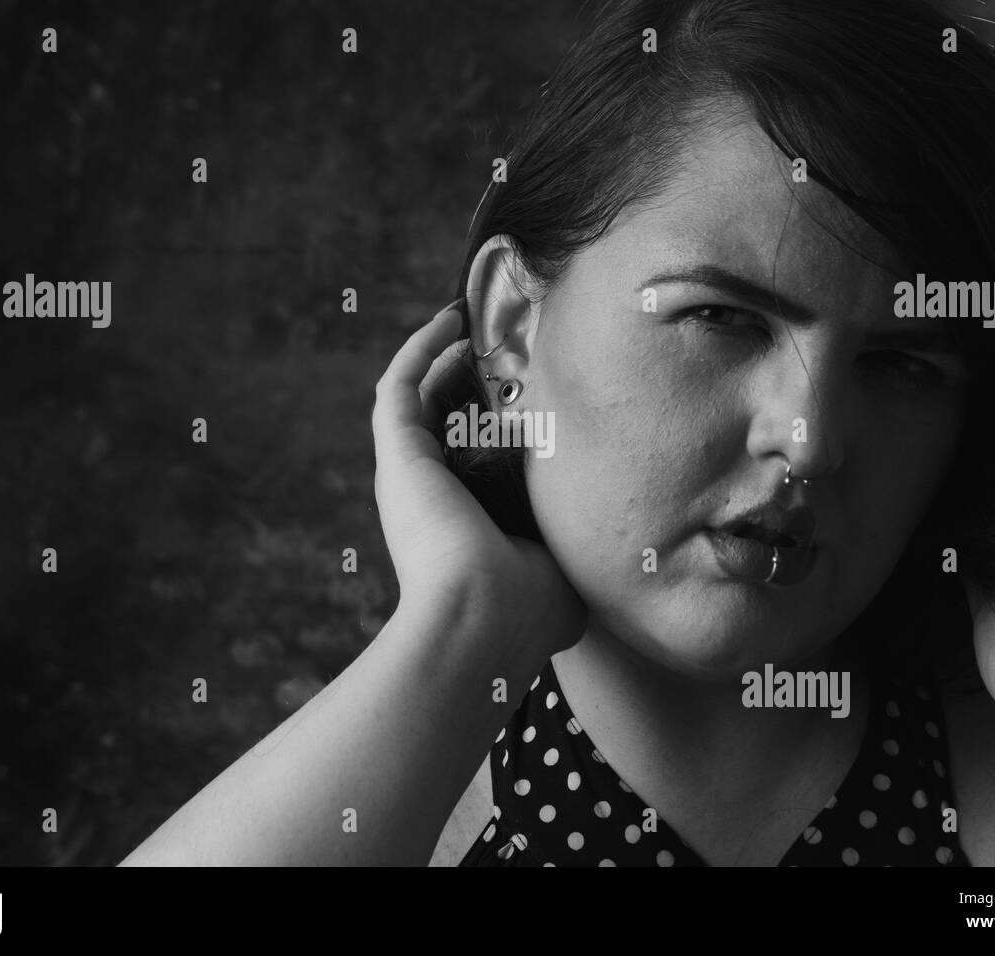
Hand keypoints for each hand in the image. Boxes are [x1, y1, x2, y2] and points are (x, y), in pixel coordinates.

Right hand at [371, 300, 586, 660]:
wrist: (480, 623)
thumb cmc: (524, 612)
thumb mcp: (560, 573)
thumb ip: (569, 549)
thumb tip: (597, 543)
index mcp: (464, 521)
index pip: (471, 459)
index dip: (489, 421)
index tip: (521, 392)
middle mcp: (430, 495)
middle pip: (441, 419)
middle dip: (462, 379)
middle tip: (492, 343)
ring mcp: (409, 473)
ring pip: (415, 396)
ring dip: (437, 355)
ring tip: (465, 320)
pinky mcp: (398, 454)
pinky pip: (400, 386)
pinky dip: (420, 350)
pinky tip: (449, 321)